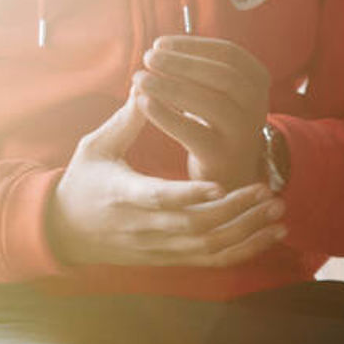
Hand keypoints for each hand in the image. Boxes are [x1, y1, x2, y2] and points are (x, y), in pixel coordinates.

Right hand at [47, 90, 286, 267]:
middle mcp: (143, 225)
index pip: (160, 198)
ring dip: (247, 231)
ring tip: (277, 210)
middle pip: (196, 226)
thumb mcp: (95, 147)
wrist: (66, 231)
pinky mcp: (170, 258)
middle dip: (235, 212)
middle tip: (268, 190)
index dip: (191, 194)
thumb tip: (145, 83)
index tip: (221, 183)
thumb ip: (125, 121)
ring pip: (209, 246)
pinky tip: (270, 235)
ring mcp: (158, 246)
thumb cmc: (83, 182)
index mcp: (123, 194)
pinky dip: (244, 250)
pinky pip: (212, 260)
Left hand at [135, 36, 272, 189]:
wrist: (230, 169)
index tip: (158, 43)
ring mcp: (242, 132)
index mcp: (257, 80)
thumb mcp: (217, 90)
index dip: (192, 45)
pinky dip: (166, 116)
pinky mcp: (221, 156)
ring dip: (171, 87)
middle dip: (182, 63)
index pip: (229, 53)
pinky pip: (193, 133)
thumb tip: (156, 50)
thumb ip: (196, 68)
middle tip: (148, 57)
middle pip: (223, 76)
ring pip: (211, 104)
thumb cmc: (215, 119)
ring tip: (140, 79)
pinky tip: (144, 103)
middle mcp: (256, 105)